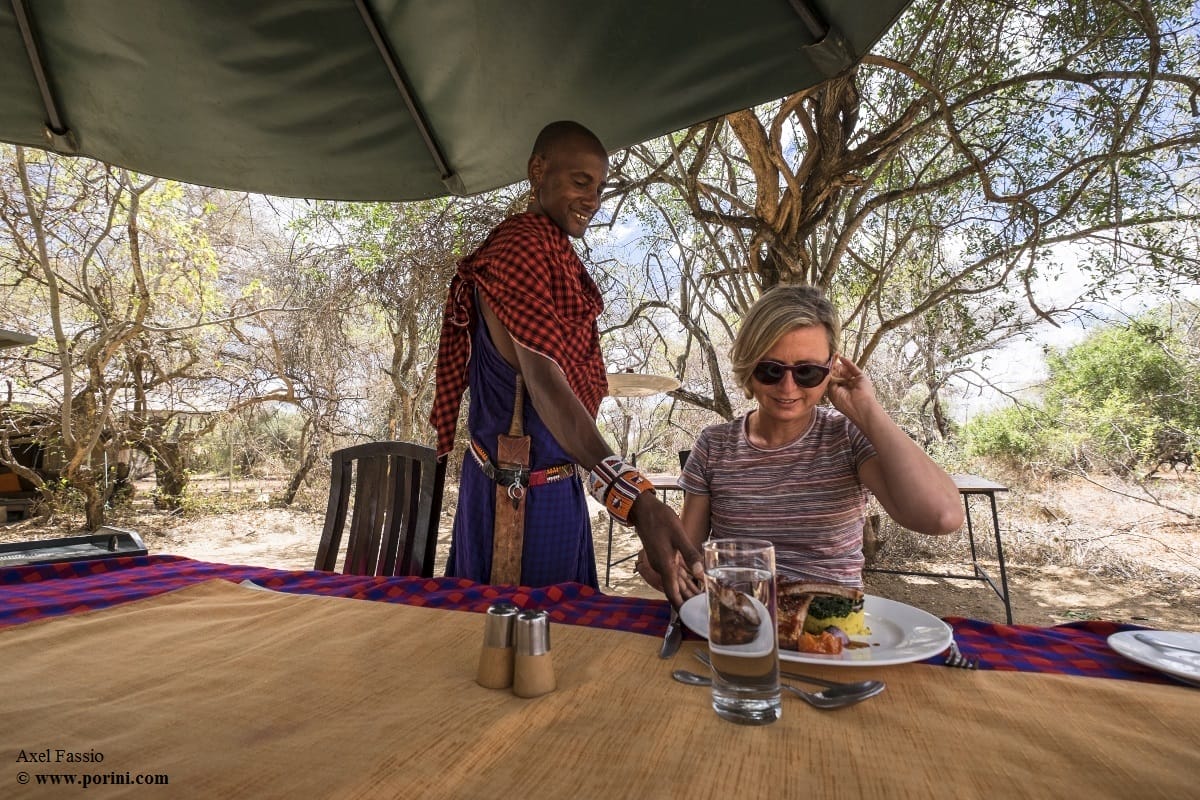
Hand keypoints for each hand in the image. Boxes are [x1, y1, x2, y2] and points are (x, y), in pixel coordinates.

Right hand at [629, 493, 702, 607]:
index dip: (681, 606)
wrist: (643, 508)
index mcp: (664, 565)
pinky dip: (686, 576)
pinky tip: (695, 580)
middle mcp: (662, 566)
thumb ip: (690, 554)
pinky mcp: (665, 555)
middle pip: (676, 589)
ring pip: (677, 580)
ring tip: (703, 597)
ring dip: (689, 588)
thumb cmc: (660, 519)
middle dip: (689, 599)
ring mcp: (662, 561)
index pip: (672, 593)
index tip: (690, 616)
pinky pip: (676, 570)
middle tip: (705, 607)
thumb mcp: (678, 535)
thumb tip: (700, 573)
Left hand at [825, 354, 880, 421]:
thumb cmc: (845, 403)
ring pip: (846, 371)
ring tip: (834, 361)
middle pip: (840, 375)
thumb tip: (828, 372)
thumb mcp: (832, 392)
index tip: (825, 367)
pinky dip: (848, 363)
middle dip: (834, 369)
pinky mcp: (861, 378)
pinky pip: (853, 368)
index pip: (834, 380)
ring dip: (840, 366)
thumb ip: (830, 382)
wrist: (859, 407)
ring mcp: (855, 382)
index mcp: (841, 392)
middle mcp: (848, 387)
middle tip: (829, 362)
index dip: (830, 374)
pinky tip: (841, 358)